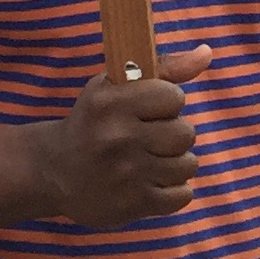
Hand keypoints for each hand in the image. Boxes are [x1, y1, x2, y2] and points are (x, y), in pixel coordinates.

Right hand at [25, 46, 215, 226]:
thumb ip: (165, 69)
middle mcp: (117, 138)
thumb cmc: (93, 121)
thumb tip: (206, 53)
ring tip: (153, 160)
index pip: (174, 98)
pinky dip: (173, 191)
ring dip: (176, 163)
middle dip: (174, 135)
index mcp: (111, 103)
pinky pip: (182, 196)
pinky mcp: (132, 205)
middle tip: (153, 138)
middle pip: (185, 134)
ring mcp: (126, 174)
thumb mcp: (116, 86)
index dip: (168, 103)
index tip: (151, 110)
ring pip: (187, 165)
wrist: (53, 172)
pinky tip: (153, 182)